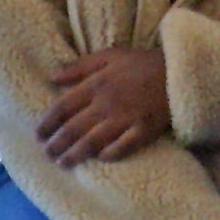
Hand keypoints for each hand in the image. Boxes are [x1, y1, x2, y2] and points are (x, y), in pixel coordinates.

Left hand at [36, 43, 173, 165]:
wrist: (181, 70)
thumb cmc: (142, 63)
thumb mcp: (110, 56)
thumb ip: (80, 67)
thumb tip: (52, 77)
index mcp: (97, 84)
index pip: (63, 107)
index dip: (48, 122)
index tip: (38, 134)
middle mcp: (108, 103)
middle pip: (74, 129)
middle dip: (57, 144)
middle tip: (47, 154)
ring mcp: (126, 118)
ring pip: (93, 142)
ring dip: (75, 155)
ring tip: (63, 163)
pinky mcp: (144, 131)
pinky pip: (122, 148)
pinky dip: (108, 155)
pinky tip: (98, 159)